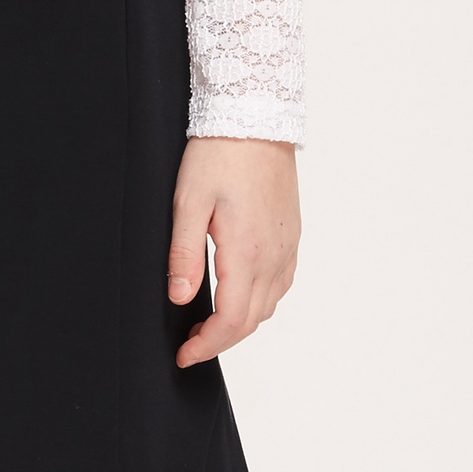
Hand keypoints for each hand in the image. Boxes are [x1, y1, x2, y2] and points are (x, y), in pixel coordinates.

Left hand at [167, 137, 299, 365]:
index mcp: (246, 252)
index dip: (206, 346)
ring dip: (241, 322)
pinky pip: (281, 284)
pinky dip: (260, 300)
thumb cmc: (219, 153)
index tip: (184, 355)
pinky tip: (238, 292)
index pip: (231, 321)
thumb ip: (184, 254)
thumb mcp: (187, 202)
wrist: (256, 116)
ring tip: (208, 321)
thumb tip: (179, 299)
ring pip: (269, 305)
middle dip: (220, 341)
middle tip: (190, 343)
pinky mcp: (292, 234)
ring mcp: (288, 246)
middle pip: (252, 321)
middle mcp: (274, 255)